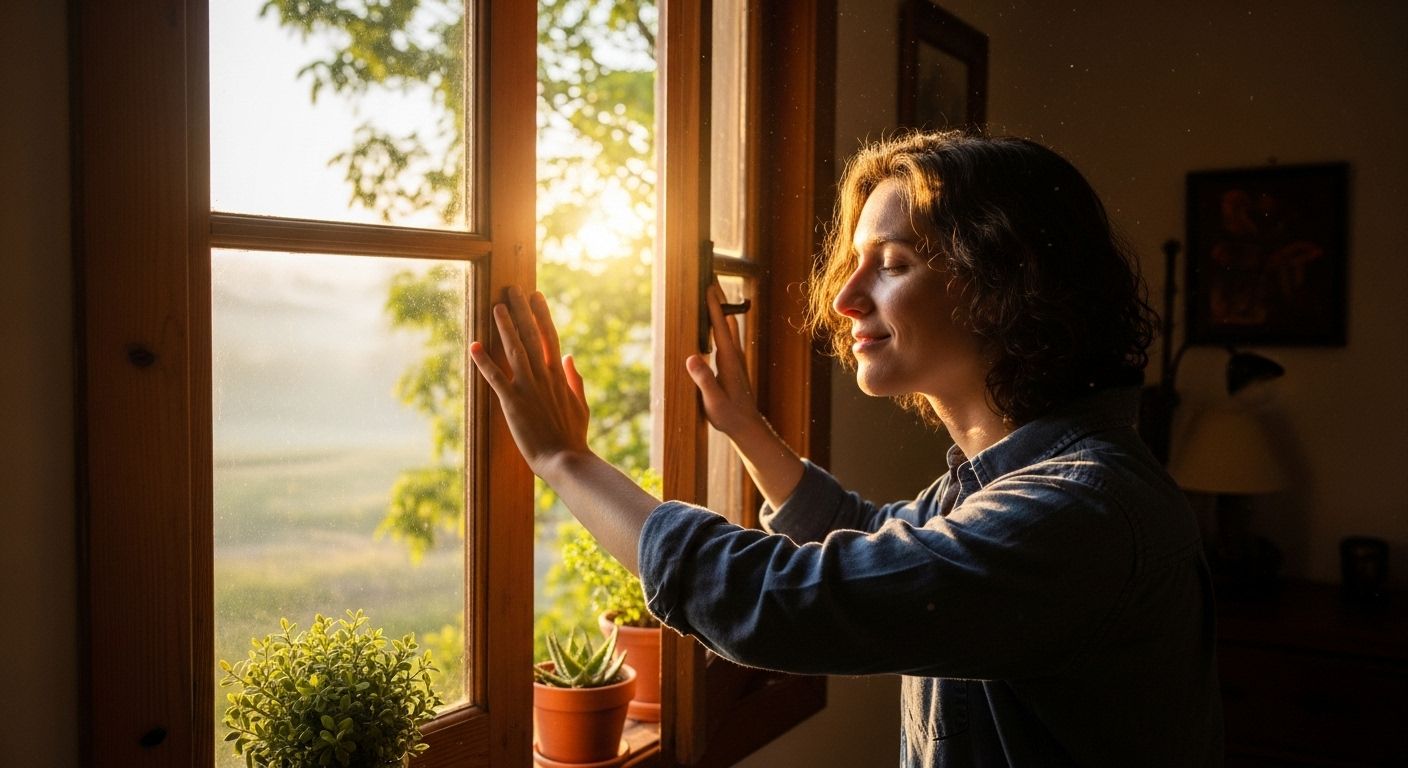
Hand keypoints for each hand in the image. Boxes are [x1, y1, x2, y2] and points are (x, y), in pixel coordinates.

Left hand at [469, 287, 590, 475]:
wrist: (565, 460)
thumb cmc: (572, 436)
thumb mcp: (581, 405)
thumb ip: (574, 379)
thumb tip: (569, 357)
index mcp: (559, 376)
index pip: (550, 336)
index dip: (542, 314)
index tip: (536, 296)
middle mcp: (544, 376)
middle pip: (532, 335)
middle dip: (521, 311)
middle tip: (512, 289)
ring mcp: (528, 388)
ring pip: (515, 350)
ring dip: (505, 327)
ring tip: (496, 306)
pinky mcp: (512, 403)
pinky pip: (495, 377)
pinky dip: (484, 361)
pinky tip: (473, 346)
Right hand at [686, 283, 765, 438]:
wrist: (746, 425)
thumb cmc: (729, 415)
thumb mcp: (713, 400)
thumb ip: (704, 380)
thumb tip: (692, 358)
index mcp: (728, 360)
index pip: (719, 327)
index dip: (714, 306)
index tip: (709, 286)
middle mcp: (734, 354)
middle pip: (726, 319)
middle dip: (719, 298)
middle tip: (711, 276)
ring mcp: (735, 357)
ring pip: (728, 325)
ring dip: (721, 307)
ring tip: (713, 290)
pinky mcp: (733, 362)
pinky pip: (727, 334)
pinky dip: (721, 320)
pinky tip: (717, 319)